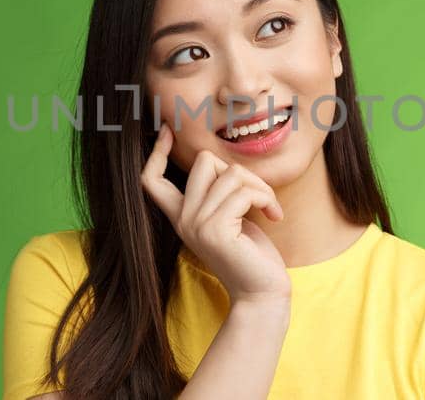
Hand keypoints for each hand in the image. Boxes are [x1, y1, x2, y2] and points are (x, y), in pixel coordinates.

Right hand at [140, 127, 290, 303]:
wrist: (263, 293)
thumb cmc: (252, 255)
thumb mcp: (229, 218)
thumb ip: (219, 194)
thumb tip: (222, 163)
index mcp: (182, 216)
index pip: (150, 180)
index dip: (156, 153)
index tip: (168, 132)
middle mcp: (183, 220)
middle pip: (204, 162)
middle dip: (239, 170)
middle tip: (257, 196)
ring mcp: (196, 225)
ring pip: (231, 174)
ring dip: (260, 187)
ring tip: (269, 208)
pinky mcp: (216, 231)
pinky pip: (244, 192)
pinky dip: (266, 198)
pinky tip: (274, 216)